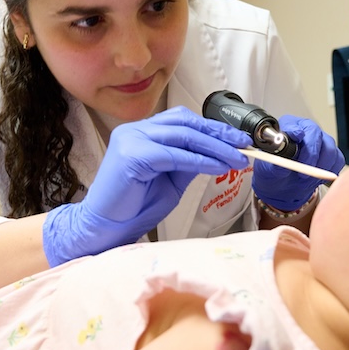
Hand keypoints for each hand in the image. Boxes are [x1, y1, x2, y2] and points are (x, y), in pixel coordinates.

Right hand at [43, 107, 250, 265]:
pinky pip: (174, 155)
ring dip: (215, 147)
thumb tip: (219, 152)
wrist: (104, 229)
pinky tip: (217, 167)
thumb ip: (189, 162)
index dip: (213, 128)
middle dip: (219, 134)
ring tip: (237, 158)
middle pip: (185, 123)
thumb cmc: (134, 207)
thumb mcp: (170, 180)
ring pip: (183, 135)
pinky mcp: (132, 156)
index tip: (238, 140)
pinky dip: (200, 160)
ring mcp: (131, 140)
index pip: (183, 121)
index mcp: (142, 132)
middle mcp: (135, 130)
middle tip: (244, 145)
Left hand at [251, 115, 344, 211]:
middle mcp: (307, 130)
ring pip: (329, 148)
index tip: (296, 137)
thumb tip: (281, 164)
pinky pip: (337, 160)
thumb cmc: (274, 171)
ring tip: (306, 180)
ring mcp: (322, 140)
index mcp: (288, 127)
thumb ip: (275, 165)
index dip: (294, 130)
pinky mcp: (332, 153)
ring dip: (320, 167)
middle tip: (302, 172)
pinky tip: (316, 179)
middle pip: (315, 133)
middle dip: (310, 154)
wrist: (284, 185)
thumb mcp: (268, 169)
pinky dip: (329, 172)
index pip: (292, 124)